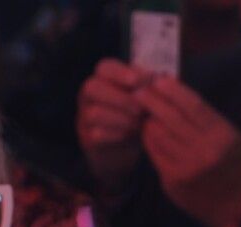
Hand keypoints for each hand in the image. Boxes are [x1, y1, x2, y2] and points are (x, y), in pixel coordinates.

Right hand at [77, 59, 148, 190]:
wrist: (126, 145)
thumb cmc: (137, 113)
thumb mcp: (144, 95)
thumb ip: (148, 84)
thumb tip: (157, 78)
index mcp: (103, 78)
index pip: (104, 67)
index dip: (119, 72)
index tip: (137, 82)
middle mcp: (88, 95)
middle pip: (92, 87)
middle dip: (120, 98)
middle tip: (141, 109)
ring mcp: (83, 116)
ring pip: (94, 112)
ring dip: (121, 118)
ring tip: (138, 123)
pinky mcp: (86, 137)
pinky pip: (96, 134)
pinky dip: (116, 134)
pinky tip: (129, 134)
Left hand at [136, 76, 240, 226]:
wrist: (231, 204)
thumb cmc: (229, 164)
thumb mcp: (229, 137)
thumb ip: (206, 119)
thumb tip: (177, 93)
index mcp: (222, 135)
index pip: (194, 106)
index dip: (173, 91)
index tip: (158, 80)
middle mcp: (205, 150)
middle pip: (172, 118)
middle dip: (153, 102)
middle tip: (139, 92)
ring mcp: (187, 166)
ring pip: (159, 135)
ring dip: (148, 121)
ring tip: (142, 112)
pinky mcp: (172, 179)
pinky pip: (154, 153)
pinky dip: (148, 139)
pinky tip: (145, 132)